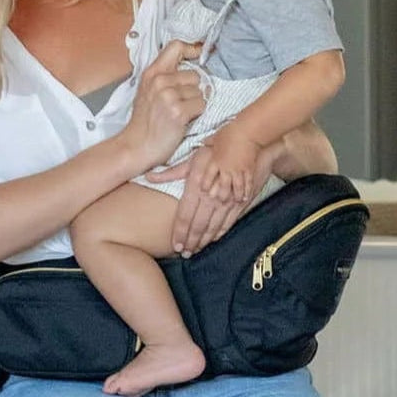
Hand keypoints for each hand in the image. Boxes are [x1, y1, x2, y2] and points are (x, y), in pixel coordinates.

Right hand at [120, 40, 204, 172]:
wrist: (137, 146)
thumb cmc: (145, 120)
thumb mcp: (148, 90)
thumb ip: (166, 75)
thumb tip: (193, 66)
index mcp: (152, 72)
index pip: (176, 46)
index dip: (193, 49)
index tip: (200, 56)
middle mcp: (160, 80)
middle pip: (195, 74)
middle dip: (193, 89)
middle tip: (180, 102)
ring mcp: (168, 96)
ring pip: (200, 91)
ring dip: (194, 103)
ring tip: (179, 113)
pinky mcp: (178, 111)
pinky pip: (201, 105)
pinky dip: (196, 114)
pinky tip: (183, 120)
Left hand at [150, 140, 273, 255]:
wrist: (247, 142)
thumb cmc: (216, 147)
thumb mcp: (192, 158)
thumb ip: (171, 173)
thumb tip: (149, 177)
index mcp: (196, 187)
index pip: (185, 216)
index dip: (180, 233)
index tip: (176, 246)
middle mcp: (211, 196)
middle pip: (198, 225)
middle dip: (191, 241)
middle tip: (185, 254)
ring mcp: (227, 200)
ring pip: (213, 226)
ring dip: (204, 240)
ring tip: (197, 250)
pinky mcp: (240, 200)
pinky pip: (229, 221)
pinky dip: (220, 232)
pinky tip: (214, 239)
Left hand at [199, 126, 260, 203]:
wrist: (249, 132)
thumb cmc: (231, 132)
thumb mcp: (217, 137)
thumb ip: (210, 142)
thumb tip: (203, 142)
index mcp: (215, 161)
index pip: (208, 177)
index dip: (205, 185)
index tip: (203, 190)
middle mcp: (226, 168)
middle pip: (221, 187)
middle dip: (220, 196)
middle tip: (220, 201)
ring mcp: (238, 171)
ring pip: (235, 188)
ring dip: (234, 196)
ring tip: (234, 202)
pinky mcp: (249, 170)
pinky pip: (247, 184)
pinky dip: (246, 192)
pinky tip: (245, 198)